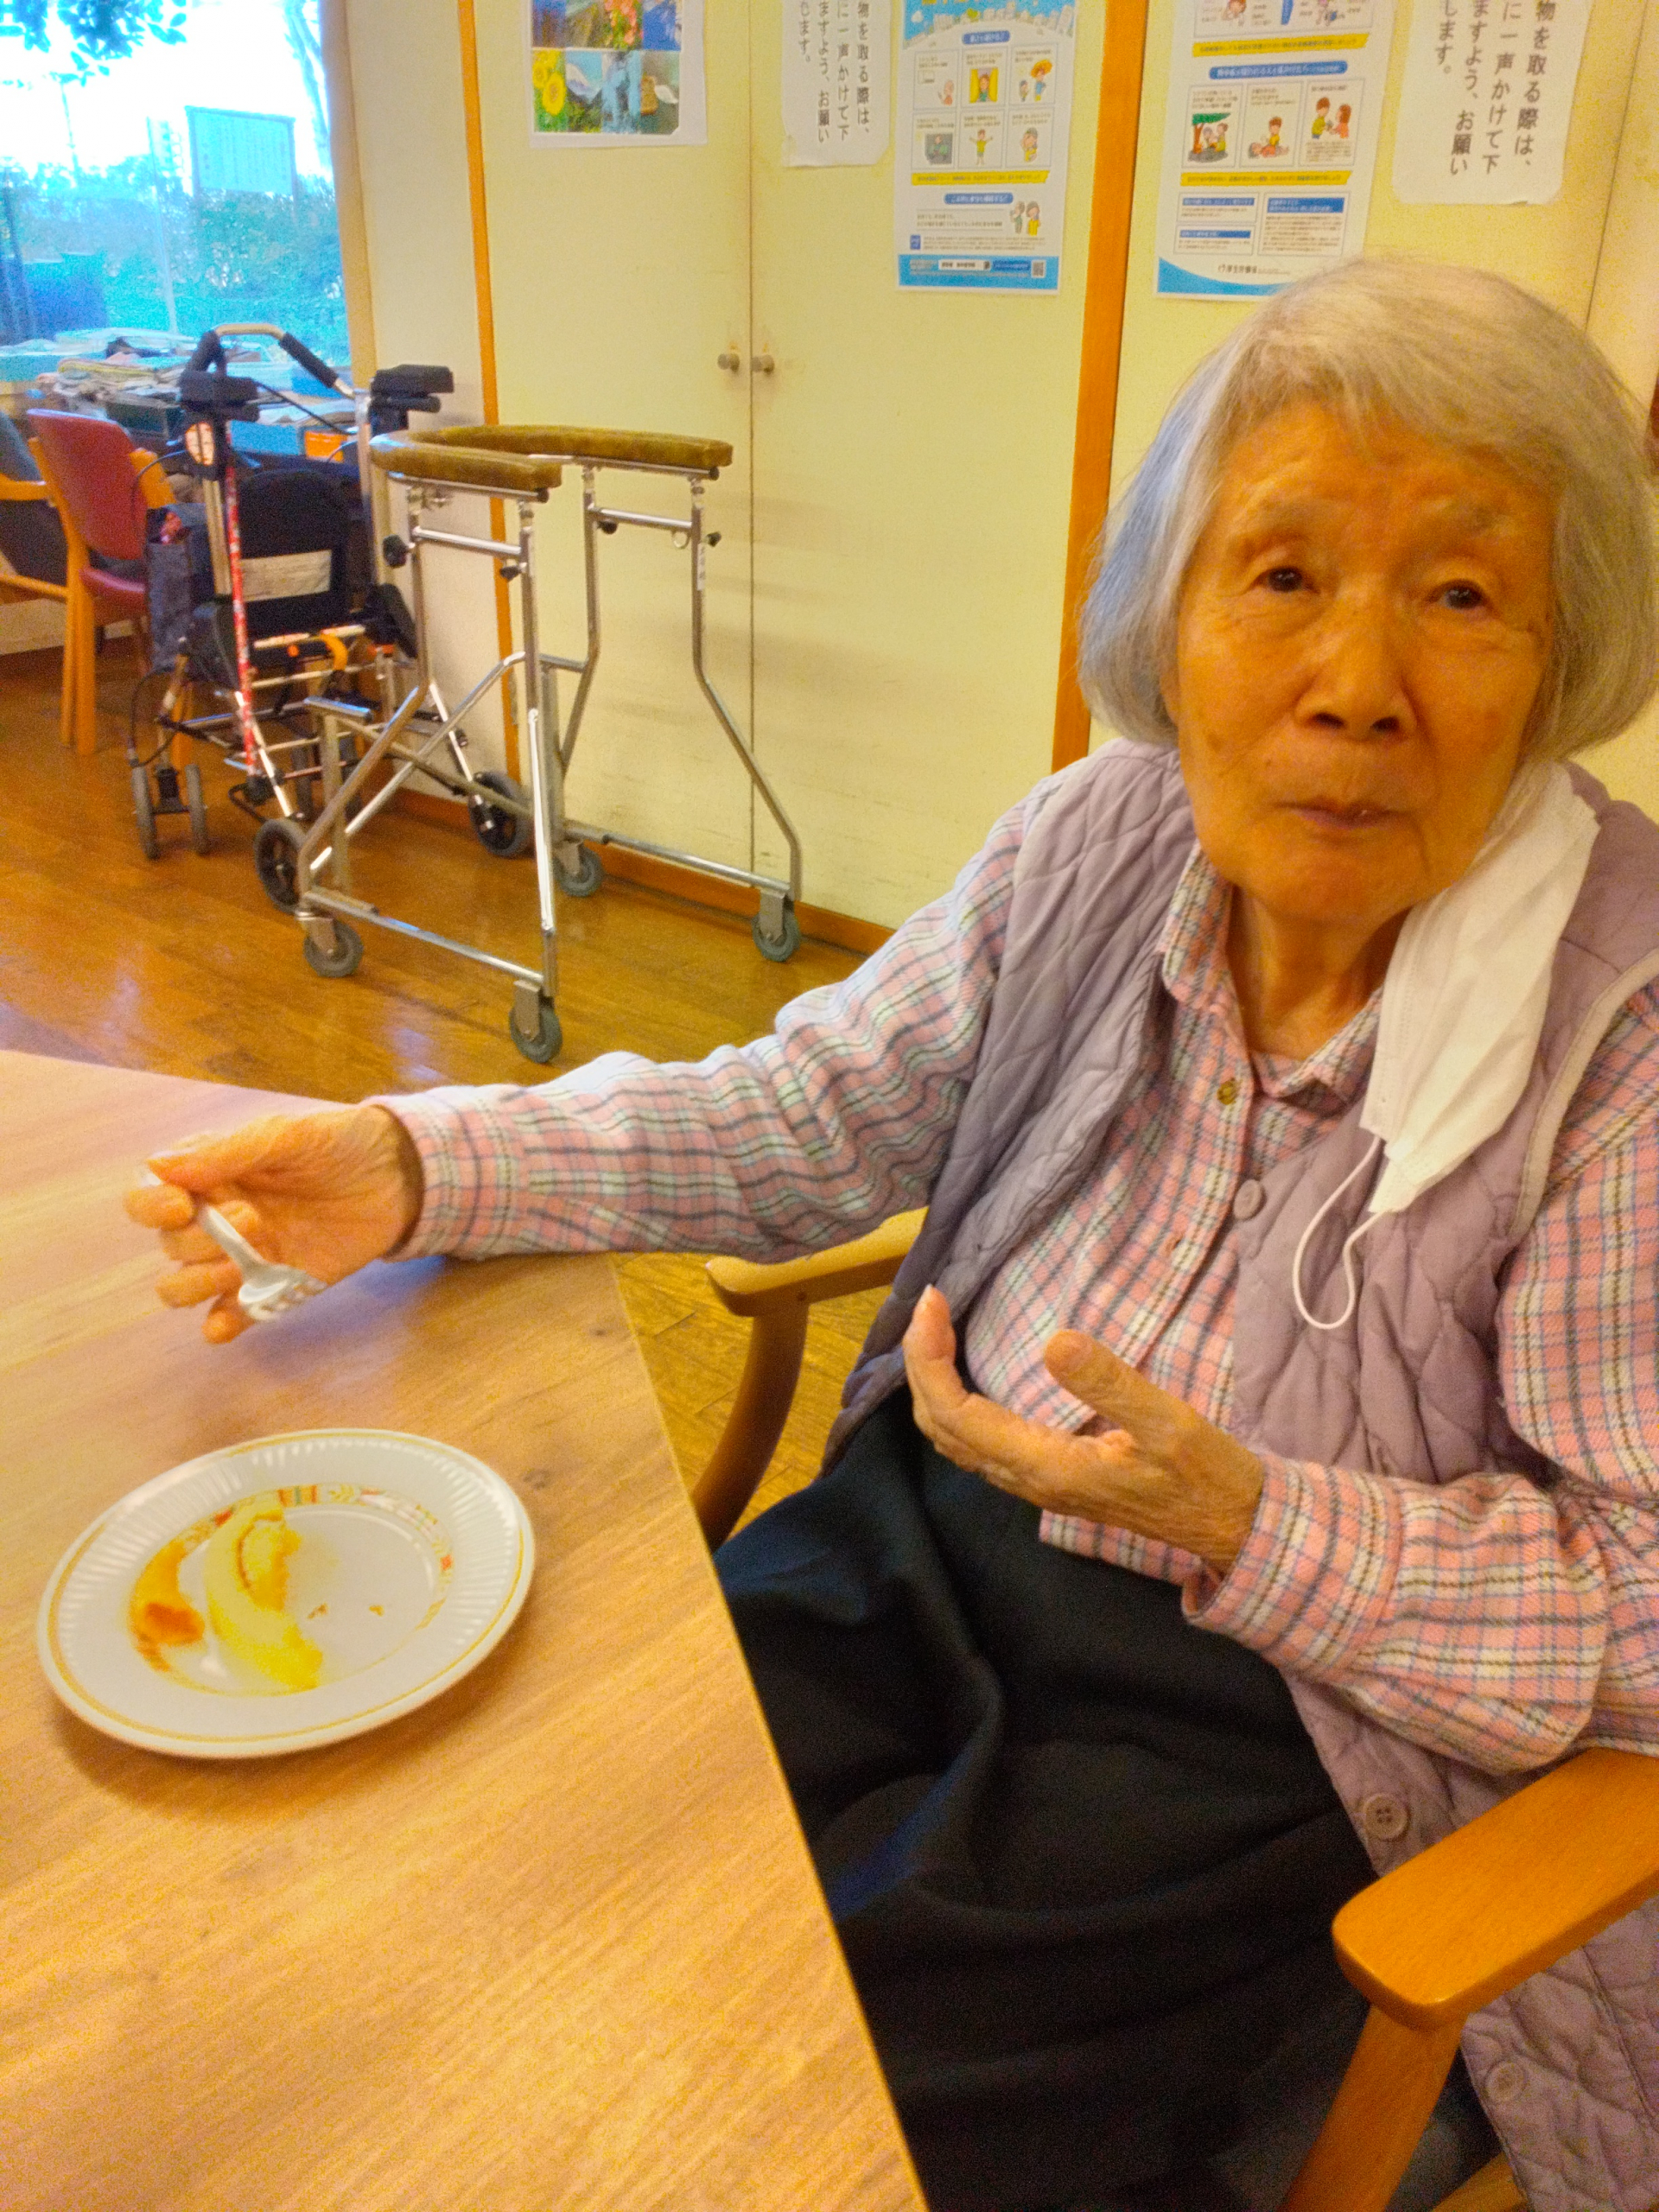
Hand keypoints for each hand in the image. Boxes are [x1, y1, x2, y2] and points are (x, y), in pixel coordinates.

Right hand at [123, 1106, 425, 1342]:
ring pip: (183, 1286)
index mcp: (208, 1175)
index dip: (150, 1207)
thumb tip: (158, 1166)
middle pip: (169, 1245)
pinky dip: (220, 1326)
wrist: (399, 1177)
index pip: (147, 1196)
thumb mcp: (286, 1135)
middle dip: (199, 1239)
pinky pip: (228, 1318)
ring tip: (240, 1267)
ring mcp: (242, 1257)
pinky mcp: (272, 1289)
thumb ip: (226, 1152)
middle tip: (255, 1219)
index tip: (181, 1206)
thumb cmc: (339, 1143)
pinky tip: (227, 1324)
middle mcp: (215, 1218)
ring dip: (196, 1283)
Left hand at [901, 1286, 1264, 1573]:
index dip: (929, 1359)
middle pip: (940, 1426)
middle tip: (931, 1303)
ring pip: (953, 1437)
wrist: (1230, 1525)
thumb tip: (1055, 1340)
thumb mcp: (1169, 1423)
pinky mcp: (1047, 1476)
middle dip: (921, 1363)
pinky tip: (965, 1370)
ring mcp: (1035, 1482)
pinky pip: (977, 1441)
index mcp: (1047, 1467)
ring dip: (933, 1382)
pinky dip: (955, 1400)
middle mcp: (1028, 1480)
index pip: (956, 1414)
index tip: (934, 1301)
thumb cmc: (1205, 1475)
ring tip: (936, 1327)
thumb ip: (1111, 1384)